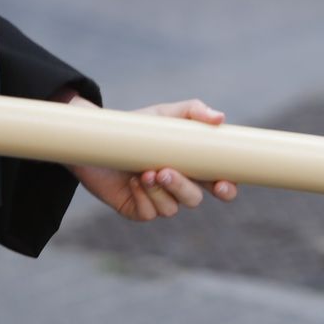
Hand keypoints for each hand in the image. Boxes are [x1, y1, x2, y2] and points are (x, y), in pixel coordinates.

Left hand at [69, 98, 238, 220]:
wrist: (97, 139)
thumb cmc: (136, 127)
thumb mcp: (164, 114)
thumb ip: (193, 110)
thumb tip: (220, 118)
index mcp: (192, 167)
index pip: (218, 184)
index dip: (226, 189)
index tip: (222, 184)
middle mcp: (177, 186)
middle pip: (194, 199)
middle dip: (183, 188)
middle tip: (166, 171)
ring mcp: (157, 199)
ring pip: (171, 208)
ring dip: (159, 191)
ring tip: (144, 172)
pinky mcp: (137, 209)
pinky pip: (149, 213)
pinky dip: (143, 198)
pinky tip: (134, 182)